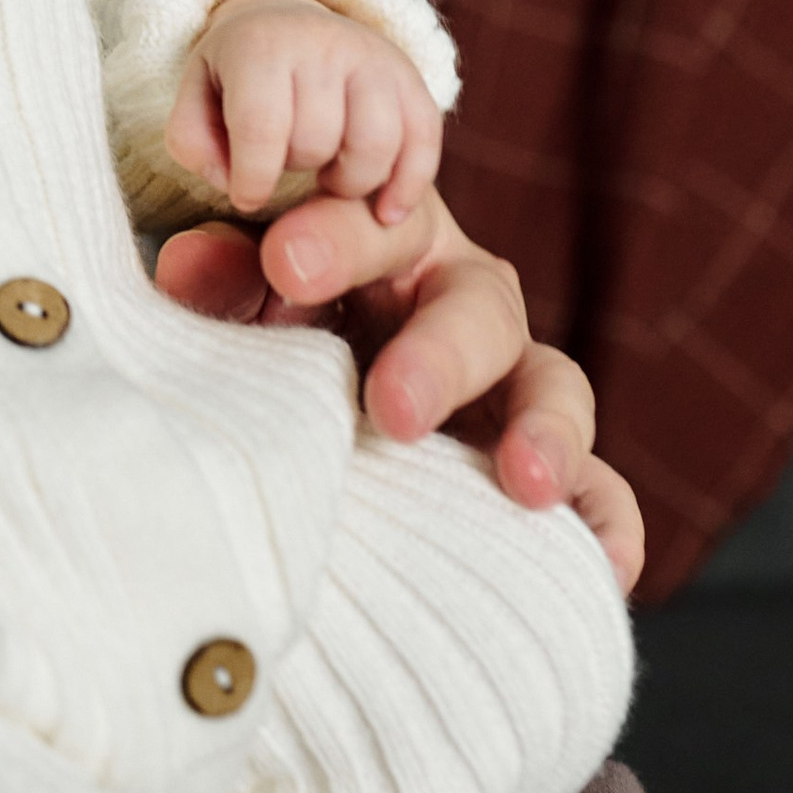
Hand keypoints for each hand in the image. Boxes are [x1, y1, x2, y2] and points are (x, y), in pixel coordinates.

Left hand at [154, 182, 644, 595]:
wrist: (306, 355)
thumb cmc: (273, 307)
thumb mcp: (245, 283)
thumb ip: (224, 272)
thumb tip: (186, 266)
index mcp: (392, 239)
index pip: (376, 228)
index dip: (335, 241)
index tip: (283, 262)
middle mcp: (463, 301)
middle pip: (476, 311)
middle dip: (439, 357)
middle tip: (392, 407)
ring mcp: (509, 381)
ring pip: (553, 387)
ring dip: (545, 432)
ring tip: (524, 482)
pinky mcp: (536, 456)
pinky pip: (595, 485)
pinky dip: (606, 519)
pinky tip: (607, 565)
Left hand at [167, 0, 442, 224]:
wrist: (286, 31)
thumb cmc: (235, 83)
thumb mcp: (196, 103)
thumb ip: (195, 146)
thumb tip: (234, 181)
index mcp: (260, 44)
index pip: (262, 126)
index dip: (253, 179)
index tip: (246, 196)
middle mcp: (324, 40)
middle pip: (318, 140)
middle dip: (296, 172)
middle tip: (285, 167)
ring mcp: (374, 57)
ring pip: (376, 144)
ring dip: (349, 183)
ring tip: (326, 180)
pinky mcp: (410, 79)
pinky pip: (424, 141)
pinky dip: (408, 186)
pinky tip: (385, 212)